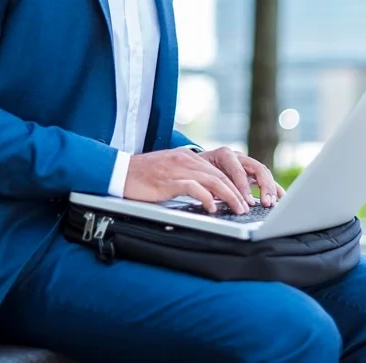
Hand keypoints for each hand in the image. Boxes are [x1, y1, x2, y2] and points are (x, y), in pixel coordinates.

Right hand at [123, 148, 249, 212]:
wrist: (119, 172)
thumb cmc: (142, 177)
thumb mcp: (170, 173)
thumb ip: (188, 179)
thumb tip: (207, 195)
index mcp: (187, 157)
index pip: (218, 170)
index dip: (233, 185)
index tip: (243, 198)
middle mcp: (186, 159)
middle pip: (219, 175)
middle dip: (236, 192)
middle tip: (246, 206)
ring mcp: (177, 168)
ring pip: (212, 180)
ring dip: (228, 196)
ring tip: (237, 209)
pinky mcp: (168, 180)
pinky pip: (193, 187)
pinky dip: (206, 197)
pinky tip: (212, 207)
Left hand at [196, 147, 285, 208]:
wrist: (196, 163)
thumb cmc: (197, 171)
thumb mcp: (199, 176)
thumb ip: (208, 186)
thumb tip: (214, 200)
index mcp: (224, 154)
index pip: (238, 170)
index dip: (244, 187)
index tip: (249, 202)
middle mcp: (238, 156)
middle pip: (257, 168)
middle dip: (263, 186)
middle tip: (266, 202)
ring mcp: (246, 163)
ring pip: (263, 172)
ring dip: (270, 188)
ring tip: (272, 203)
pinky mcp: (251, 172)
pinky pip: (266, 178)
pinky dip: (274, 187)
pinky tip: (282, 197)